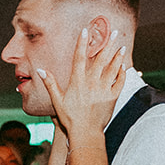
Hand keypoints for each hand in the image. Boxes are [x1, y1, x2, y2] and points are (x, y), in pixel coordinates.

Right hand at [38, 27, 128, 141]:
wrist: (85, 134)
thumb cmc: (69, 118)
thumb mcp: (57, 101)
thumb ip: (50, 83)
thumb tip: (40, 70)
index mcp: (77, 83)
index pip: (79, 58)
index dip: (82, 43)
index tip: (85, 30)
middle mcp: (92, 84)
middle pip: (101, 59)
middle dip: (107, 44)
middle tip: (114, 32)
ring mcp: (104, 90)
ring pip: (113, 68)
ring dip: (118, 55)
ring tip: (122, 45)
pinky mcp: (112, 97)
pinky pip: (120, 82)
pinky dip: (122, 73)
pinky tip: (123, 65)